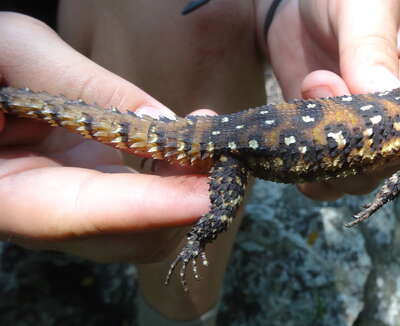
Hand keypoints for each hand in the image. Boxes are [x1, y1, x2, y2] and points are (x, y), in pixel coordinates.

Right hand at [0, 13, 208, 263]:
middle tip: (220, 153)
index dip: (145, 210)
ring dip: (186, 192)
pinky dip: (175, 179)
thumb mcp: (12, 51)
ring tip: (211, 140)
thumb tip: (160, 122)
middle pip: (121, 238)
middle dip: (180, 204)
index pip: (76, 215)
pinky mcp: (89, 185)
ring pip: (141, 229)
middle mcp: (37, 210)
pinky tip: (193, 143)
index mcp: (2, 190)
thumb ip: (81, 83)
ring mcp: (67, 202)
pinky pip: (141, 201)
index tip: (201, 197)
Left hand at [261, 0, 399, 199]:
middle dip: (352, 141)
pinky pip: (325, 179)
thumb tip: (384, 101)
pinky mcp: (330, 140)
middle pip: (390, 162)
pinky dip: (307, 173)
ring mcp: (364, 133)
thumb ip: (372, 49)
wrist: (296, 2)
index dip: (393, 130)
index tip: (357, 106)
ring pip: (357, 179)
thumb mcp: (364, 7)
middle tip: (320, 84)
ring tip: (307, 93)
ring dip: (326, 157)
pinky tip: (295, 136)